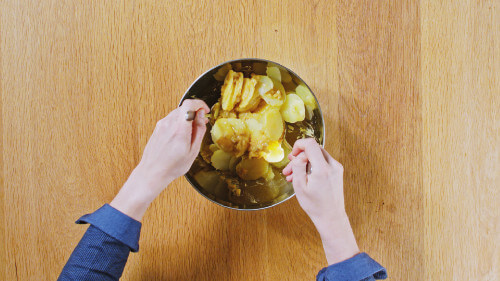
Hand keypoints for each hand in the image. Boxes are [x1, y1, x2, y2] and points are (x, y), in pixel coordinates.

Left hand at [110, 99, 209, 220]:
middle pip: (185, 107)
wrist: (153, 172)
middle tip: (202, 123)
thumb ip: (199, 131)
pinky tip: (182, 134)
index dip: (200, 104)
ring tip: (192, 131)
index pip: (189, 104)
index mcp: (179, 130)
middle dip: (195, 112)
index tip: (206, 110)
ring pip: (178, 112)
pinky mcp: (158, 127)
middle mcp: (169, 123)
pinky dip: (179, 122)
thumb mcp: (193, 151)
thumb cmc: (172, 166)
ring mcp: (161, 124)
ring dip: (187, 117)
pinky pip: (171, 119)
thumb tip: (202, 116)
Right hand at [282, 138, 358, 264]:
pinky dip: (312, 167)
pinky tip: (303, 177)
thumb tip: (299, 155)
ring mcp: (336, 168)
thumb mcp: (300, 186)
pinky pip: (322, 163)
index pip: (311, 144)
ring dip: (304, 162)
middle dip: (299, 157)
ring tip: (293, 175)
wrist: (331, 218)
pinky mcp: (337, 172)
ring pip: (317, 156)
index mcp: (322, 168)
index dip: (299, 145)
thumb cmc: (315, 205)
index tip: (292, 155)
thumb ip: (298, 167)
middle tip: (288, 168)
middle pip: (313, 150)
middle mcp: (332, 166)